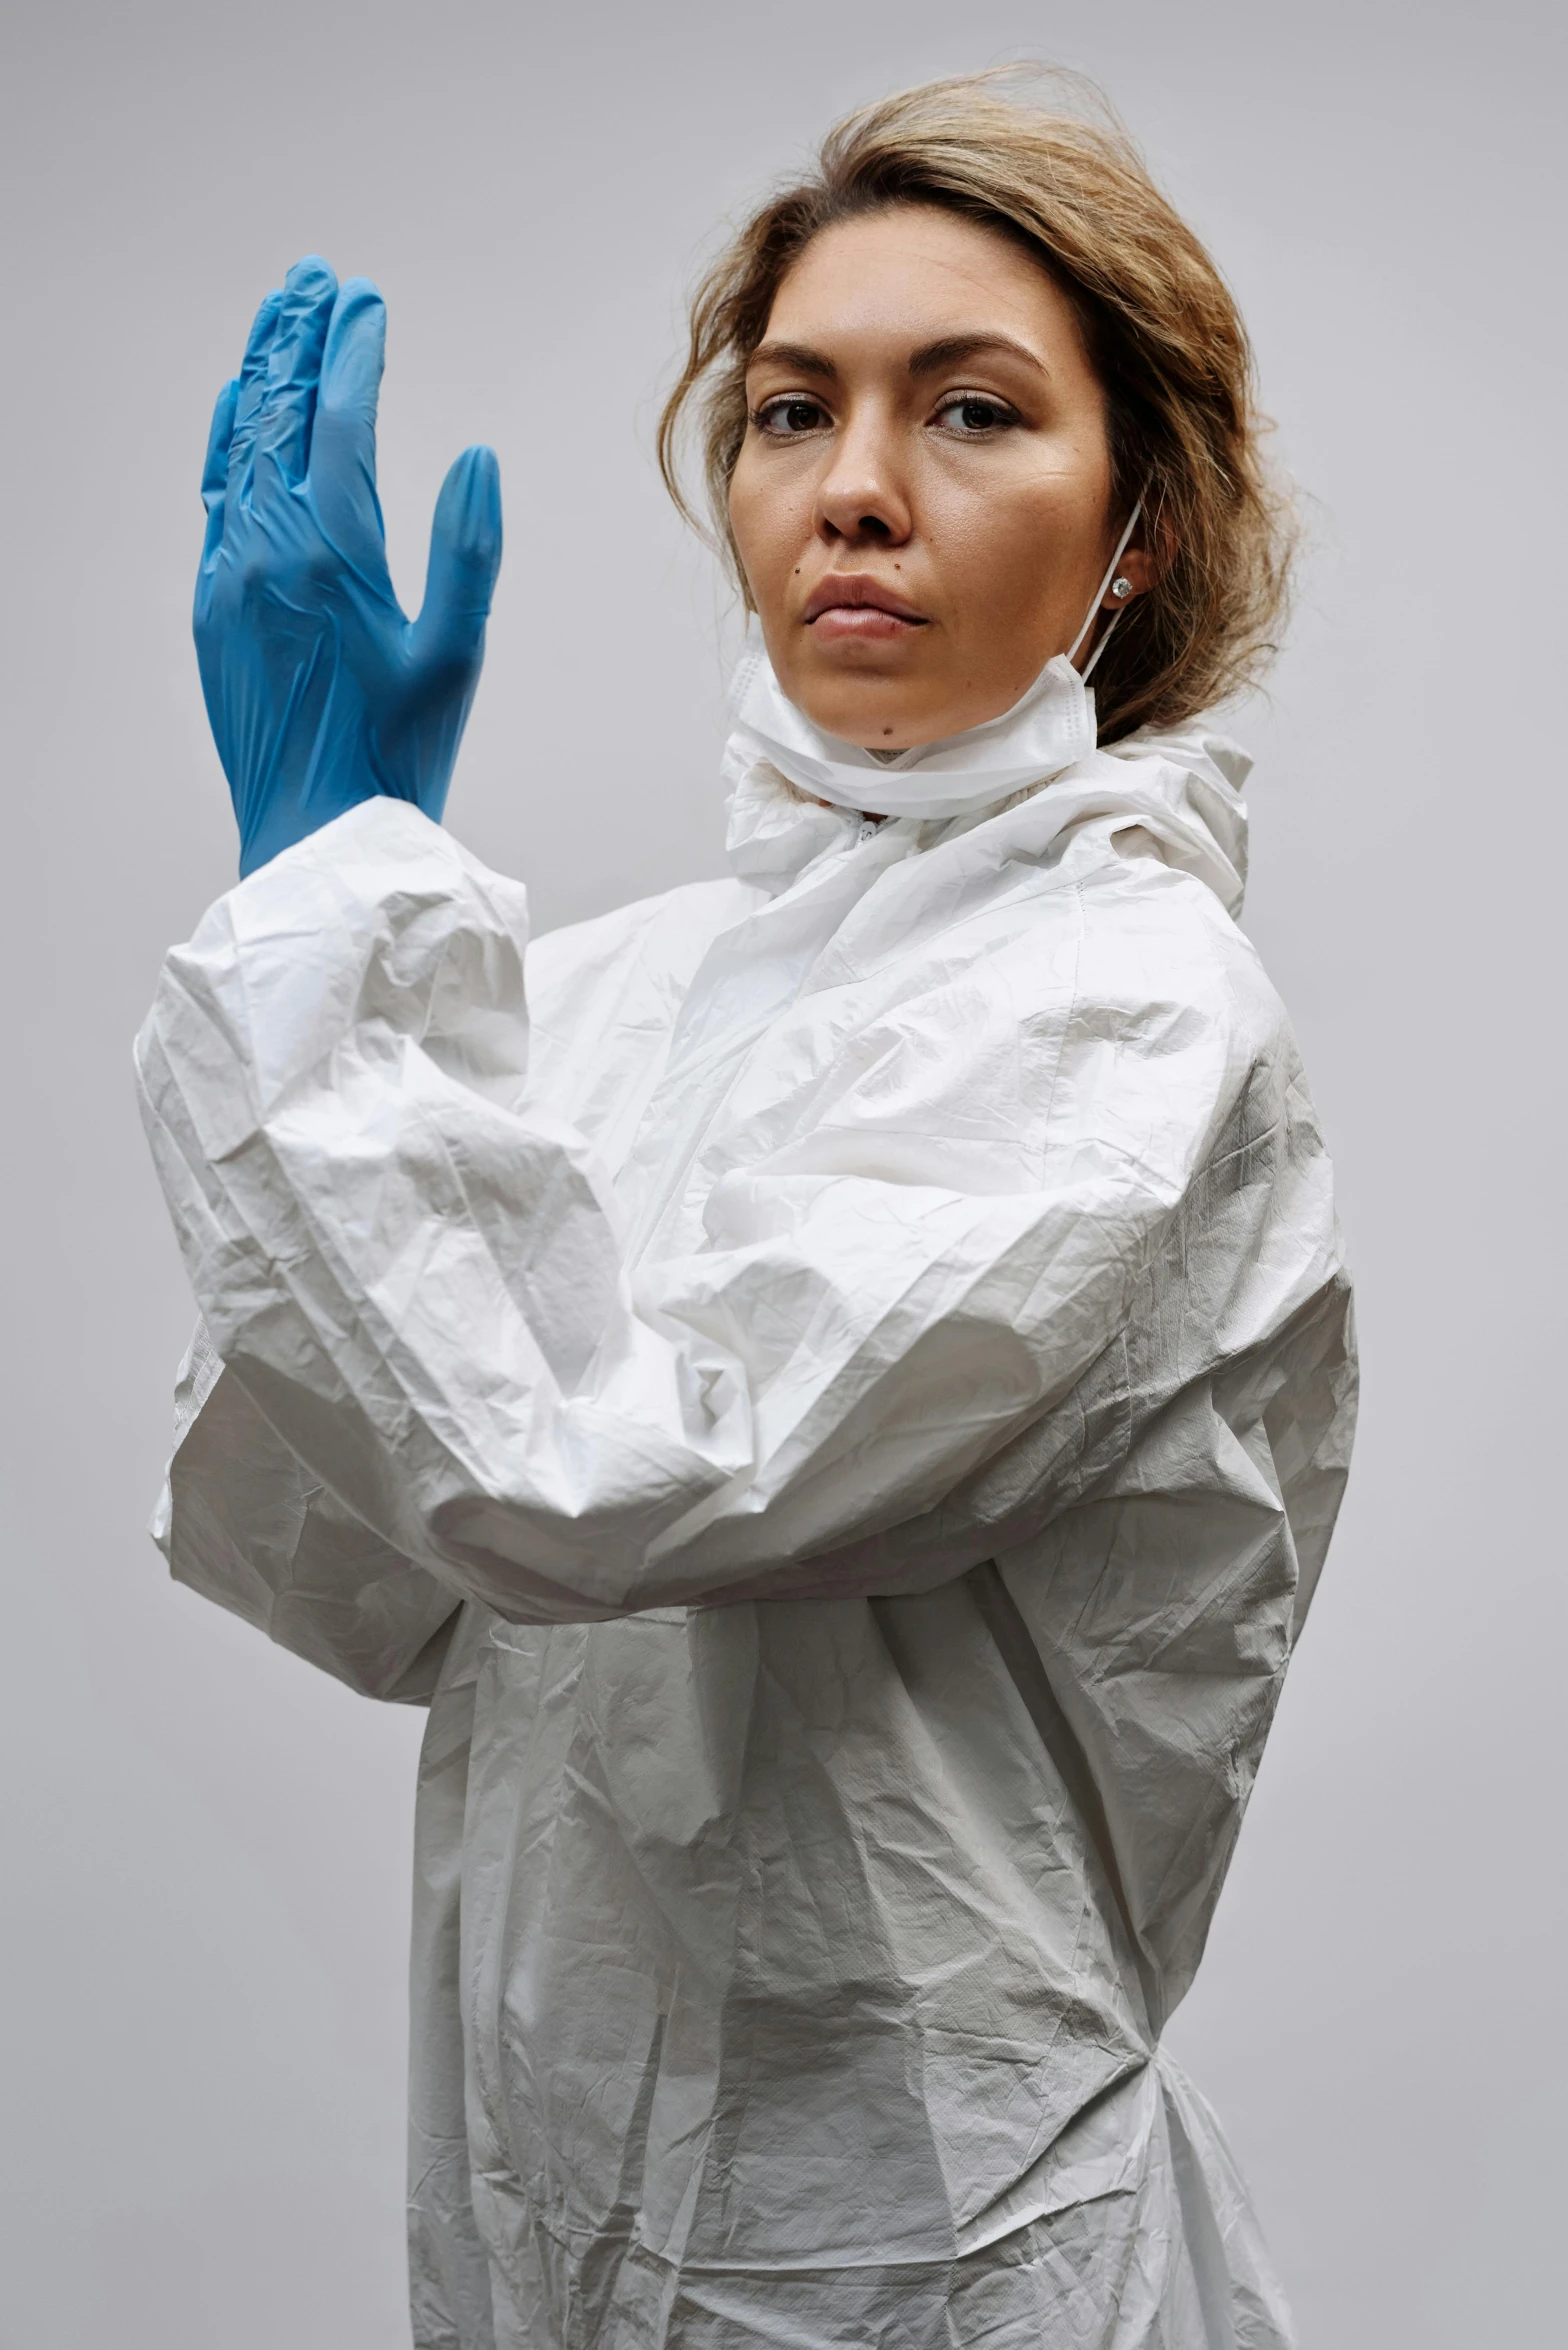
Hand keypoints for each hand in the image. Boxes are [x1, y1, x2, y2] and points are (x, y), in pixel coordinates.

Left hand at [195, 256, 502, 876]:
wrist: (315, 837)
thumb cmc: (395, 759)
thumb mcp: (455, 654)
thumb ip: (467, 549)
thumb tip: (476, 456)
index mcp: (332, 554)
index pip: (338, 420)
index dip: (353, 351)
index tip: (365, 300)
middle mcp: (267, 549)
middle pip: (277, 413)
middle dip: (298, 338)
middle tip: (316, 279)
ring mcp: (231, 575)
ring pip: (240, 447)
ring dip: (262, 375)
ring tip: (282, 318)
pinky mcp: (214, 607)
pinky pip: (215, 496)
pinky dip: (230, 439)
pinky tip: (240, 408)